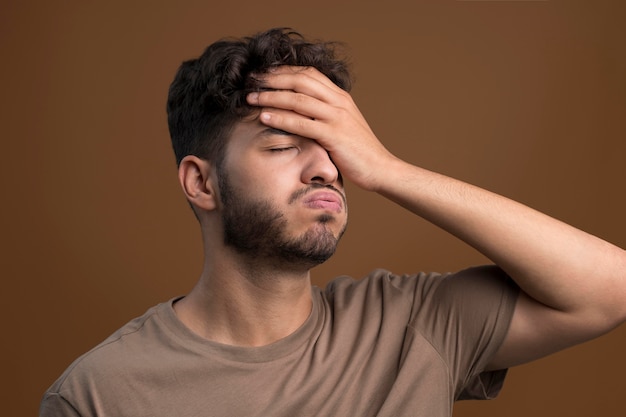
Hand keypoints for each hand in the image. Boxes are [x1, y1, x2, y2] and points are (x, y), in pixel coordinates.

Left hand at [246, 66, 397, 191]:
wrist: (380, 168)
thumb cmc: (358, 151)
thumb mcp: (342, 125)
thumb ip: (324, 114)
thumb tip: (299, 112)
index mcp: (341, 96)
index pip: (309, 74)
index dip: (284, 71)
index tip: (263, 74)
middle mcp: (339, 102)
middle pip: (300, 81)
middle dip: (272, 79)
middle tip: (251, 81)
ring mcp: (337, 118)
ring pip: (298, 100)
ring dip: (271, 97)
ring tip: (251, 98)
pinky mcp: (334, 136)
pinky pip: (302, 123)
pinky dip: (280, 118)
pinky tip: (264, 117)